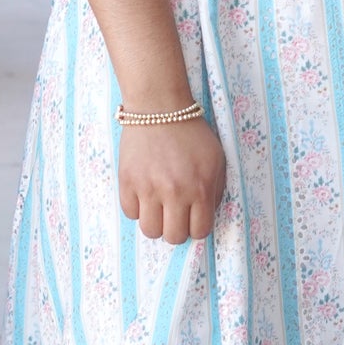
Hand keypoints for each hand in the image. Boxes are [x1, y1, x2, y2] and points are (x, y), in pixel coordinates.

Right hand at [118, 117, 225, 241]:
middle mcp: (174, 192)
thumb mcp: (216, 160)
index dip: (196, 228)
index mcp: (200, 188)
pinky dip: (137, 208)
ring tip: (158, 208)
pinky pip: (130, 213)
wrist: (159, 107)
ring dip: (155, 223)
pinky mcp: (127, 181)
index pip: (199, 231)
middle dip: (176, 229)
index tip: (192, 217)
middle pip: (173, 237)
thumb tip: (206, 216)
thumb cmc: (191, 134)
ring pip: (149, 231)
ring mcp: (148, 188)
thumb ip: (215, 191)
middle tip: (175, 215)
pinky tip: (144, 195)